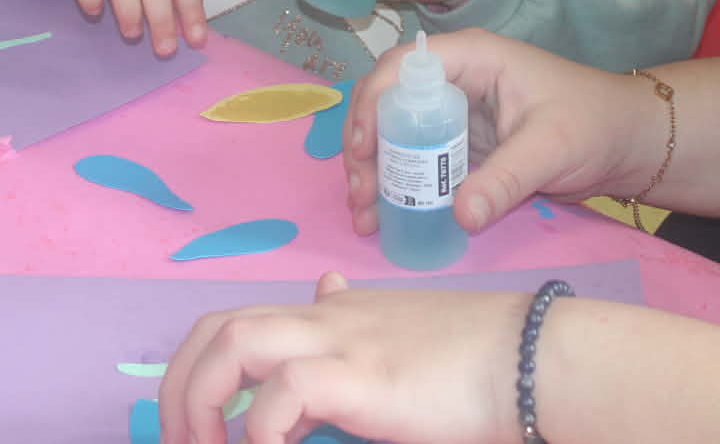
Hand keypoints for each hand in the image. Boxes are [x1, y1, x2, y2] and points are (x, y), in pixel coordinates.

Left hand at [158, 272, 524, 443]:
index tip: (202, 426)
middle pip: (219, 328)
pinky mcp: (362, 377)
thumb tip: (327, 289)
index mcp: (337, 313)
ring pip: (233, 344)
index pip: (245, 321)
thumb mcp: (408, 335)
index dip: (204, 370)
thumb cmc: (482, 359)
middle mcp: (329, 318)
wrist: (537, 357)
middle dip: (182, 387)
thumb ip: (360, 326)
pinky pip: (283, 395)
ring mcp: (342, 341)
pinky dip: (260, 431)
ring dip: (201, 403)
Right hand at [344, 29, 651, 234]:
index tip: (362, 150)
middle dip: (365, 146)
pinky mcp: (460, 144)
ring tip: (364, 215)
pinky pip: (417, 161)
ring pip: (395, 133)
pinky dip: (397, 186)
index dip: (373, 104)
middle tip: (359, 194)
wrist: (625, 144)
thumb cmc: (594, 124)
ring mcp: (453, 113)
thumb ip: (507, 179)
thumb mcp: (550, 148)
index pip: (403, 67)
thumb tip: (461, 216)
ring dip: (374, 170)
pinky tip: (384, 217)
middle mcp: (453, 79)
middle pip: (387, 101)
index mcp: (472, 57)